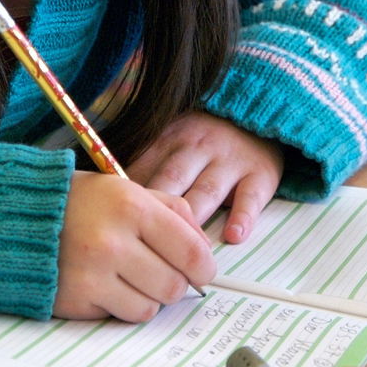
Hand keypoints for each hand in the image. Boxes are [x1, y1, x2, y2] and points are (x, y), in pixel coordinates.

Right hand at [53, 171, 214, 320]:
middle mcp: (112, 241)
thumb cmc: (78, 202)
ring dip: (147, 297)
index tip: (202, 271)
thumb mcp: (127, 189)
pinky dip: (120, 305)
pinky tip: (105, 284)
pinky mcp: (76, 299)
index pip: (192, 252)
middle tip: (159, 270)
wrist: (15, 218)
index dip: (204, 268)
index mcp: (132, 206)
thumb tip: (205, 250)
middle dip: (174, 282)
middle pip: (174, 286)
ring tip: (127, 275)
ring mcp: (93, 274)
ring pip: (150, 307)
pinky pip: (121, 317)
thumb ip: (172, 212)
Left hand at [126, 111, 284, 244]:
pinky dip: (243, 217)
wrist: (257, 115)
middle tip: (141, 246)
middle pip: (172, 181)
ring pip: (207, 192)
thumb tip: (106, 200)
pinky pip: (250, 197)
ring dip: (194, 219)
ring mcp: (229, 160)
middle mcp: (198, 147)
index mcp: (170, 139)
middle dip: (155, 213)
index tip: (114, 226)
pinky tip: (233, 236)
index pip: (143, 169)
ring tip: (184, 252)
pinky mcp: (260, 174)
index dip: (128, 200)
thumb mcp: (171, 138)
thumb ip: (144, 165)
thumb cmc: (204, 139)